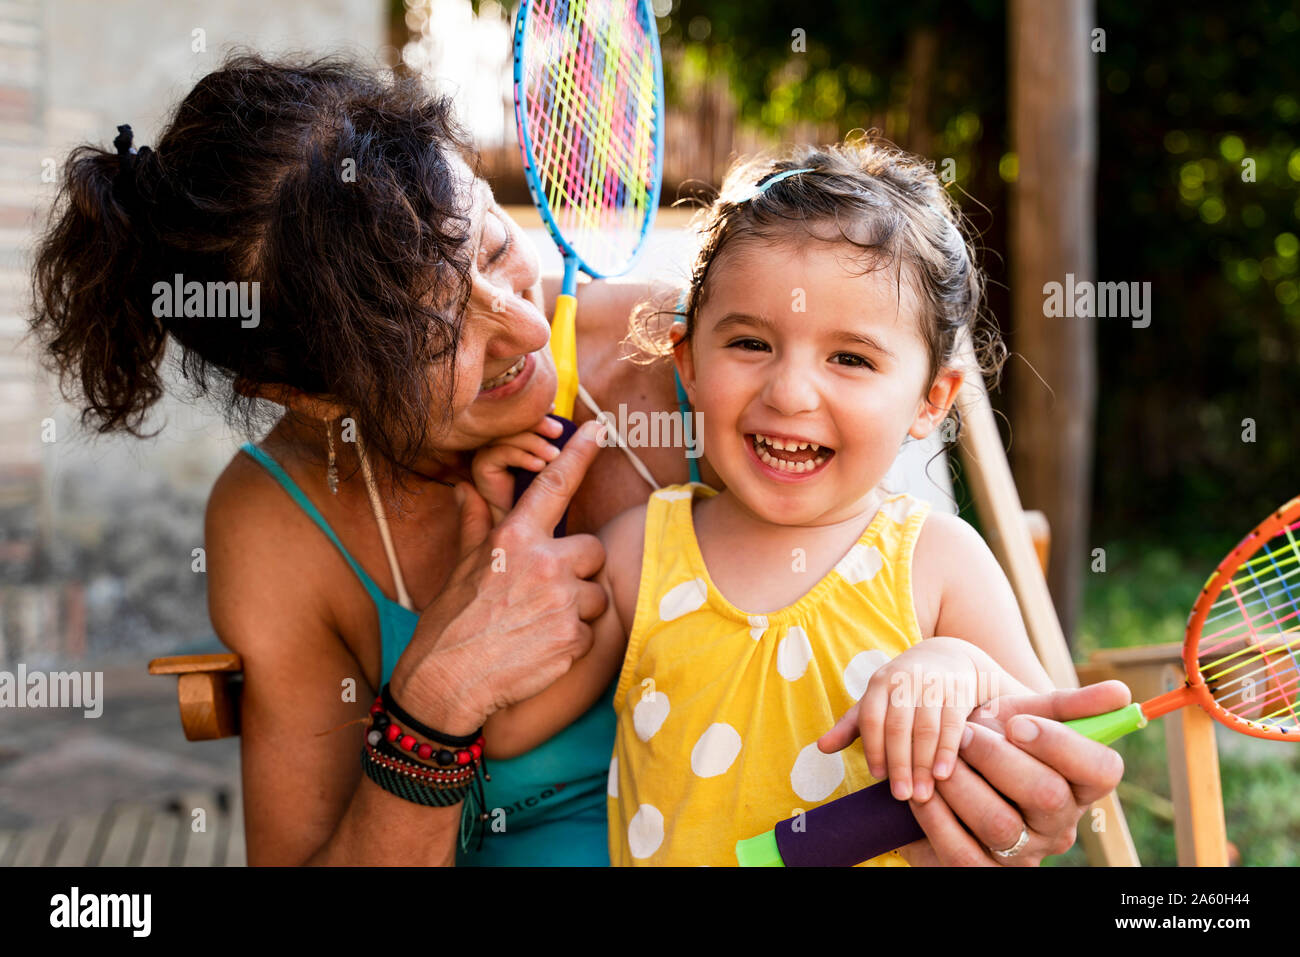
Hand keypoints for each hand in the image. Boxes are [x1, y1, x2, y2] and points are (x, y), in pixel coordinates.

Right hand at [389, 419, 609, 734]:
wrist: (446, 682)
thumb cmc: (450, 623)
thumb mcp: (461, 567)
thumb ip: (476, 524)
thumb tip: (466, 488)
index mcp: (514, 538)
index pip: (554, 485)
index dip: (580, 454)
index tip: (601, 429)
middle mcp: (543, 562)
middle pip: (592, 551)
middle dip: (578, 572)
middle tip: (545, 594)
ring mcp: (561, 601)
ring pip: (596, 595)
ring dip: (578, 609)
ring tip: (538, 624)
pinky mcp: (573, 637)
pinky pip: (591, 633)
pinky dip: (573, 642)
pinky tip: (541, 649)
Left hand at [818, 637, 1029, 802]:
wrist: (947, 658)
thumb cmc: (902, 689)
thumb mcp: (875, 701)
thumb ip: (850, 726)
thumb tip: (821, 748)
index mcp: (879, 683)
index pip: (871, 719)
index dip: (873, 749)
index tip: (877, 777)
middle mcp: (904, 681)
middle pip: (898, 727)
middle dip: (899, 765)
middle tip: (901, 796)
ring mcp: (932, 685)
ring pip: (926, 729)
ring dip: (923, 765)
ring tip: (922, 794)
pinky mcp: (958, 692)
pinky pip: (952, 725)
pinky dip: (947, 752)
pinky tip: (943, 775)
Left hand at [897, 681, 1130, 866]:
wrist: (943, 768)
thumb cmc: (992, 737)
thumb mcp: (1023, 714)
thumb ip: (1067, 704)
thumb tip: (1121, 691)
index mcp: (1081, 785)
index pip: (1102, 770)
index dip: (1061, 744)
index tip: (1017, 723)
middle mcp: (1060, 825)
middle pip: (1046, 795)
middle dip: (998, 758)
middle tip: (965, 733)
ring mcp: (1024, 854)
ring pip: (999, 823)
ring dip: (963, 784)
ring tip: (941, 760)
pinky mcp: (982, 871)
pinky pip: (961, 852)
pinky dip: (936, 817)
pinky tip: (924, 792)